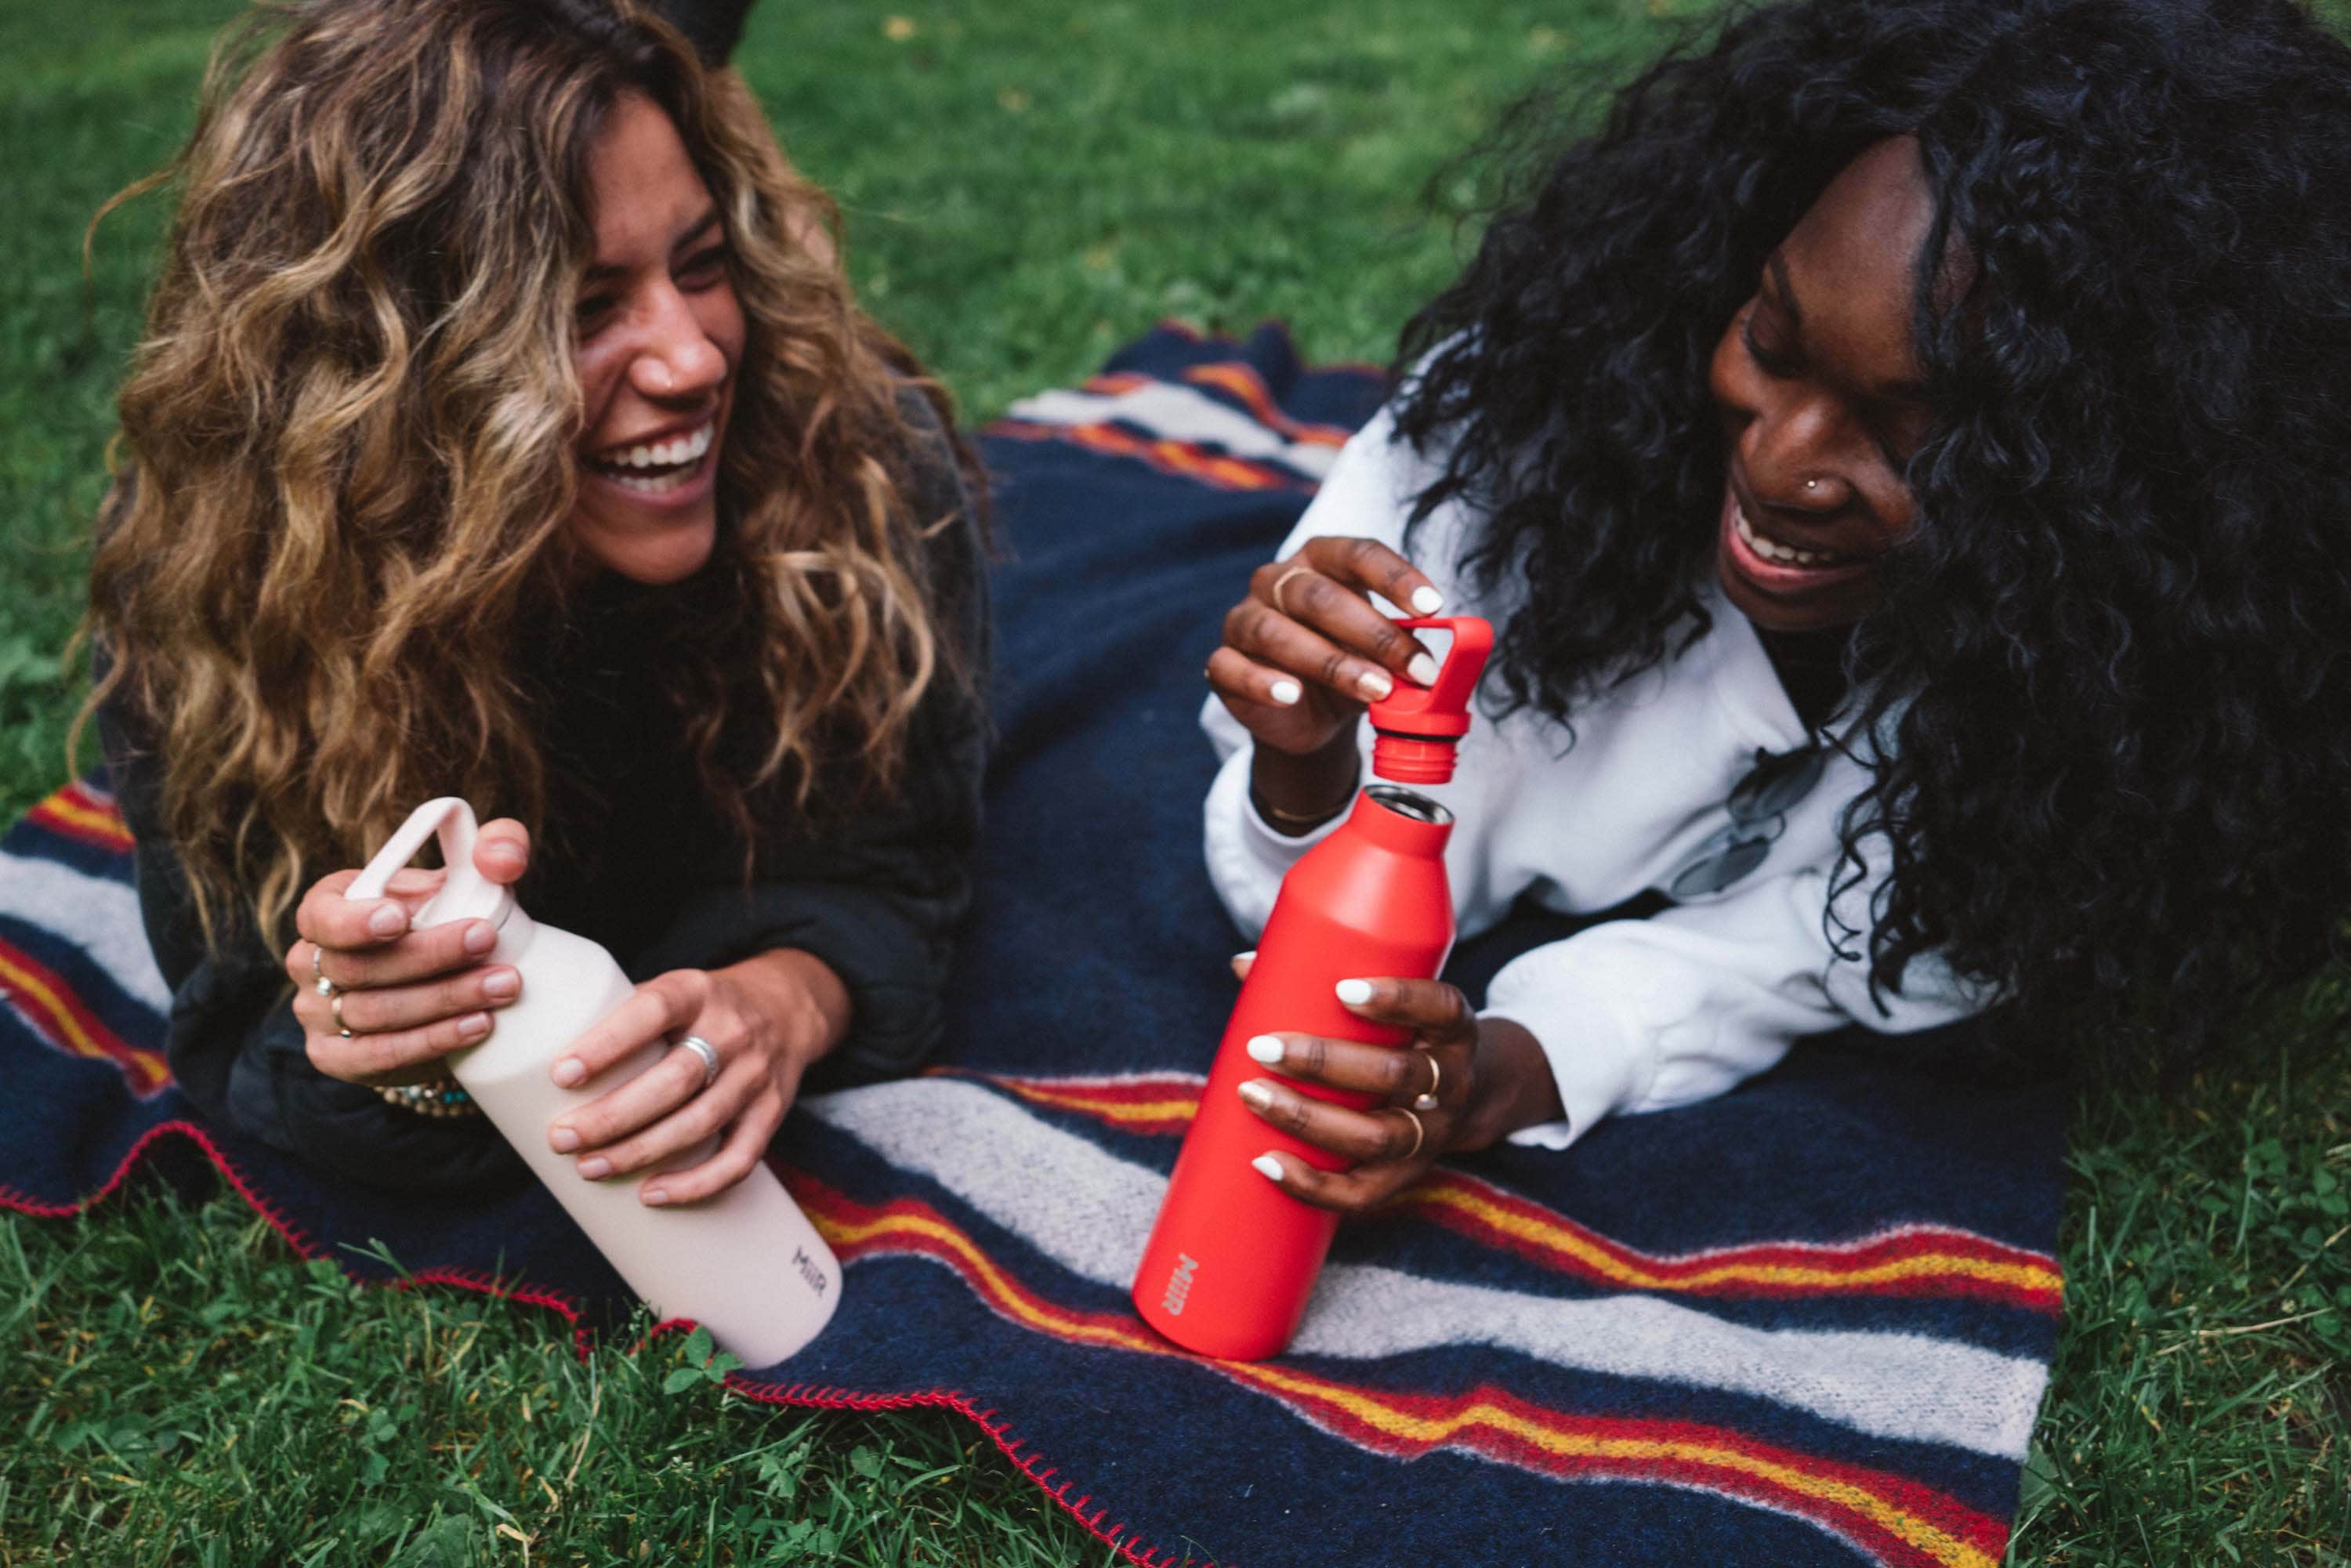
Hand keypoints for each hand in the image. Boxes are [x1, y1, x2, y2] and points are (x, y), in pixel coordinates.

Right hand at [288, 818, 531, 1086]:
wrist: (442, 985)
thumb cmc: (451, 917)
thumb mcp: (470, 876)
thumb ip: (495, 849)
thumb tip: (501, 857)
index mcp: (329, 908)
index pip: (322, 916)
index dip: (355, 920)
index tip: (400, 917)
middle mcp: (310, 962)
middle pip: (357, 967)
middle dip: (429, 955)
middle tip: (486, 941)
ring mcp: (317, 1014)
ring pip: (373, 1013)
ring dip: (443, 1000)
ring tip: (502, 986)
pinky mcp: (338, 1058)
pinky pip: (378, 1056)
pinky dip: (431, 1042)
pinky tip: (476, 1026)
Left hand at [542, 950, 848, 1206]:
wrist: (787, 1010)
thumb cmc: (702, 1008)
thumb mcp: (672, 989)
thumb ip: (624, 1018)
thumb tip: (536, 1065)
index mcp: (697, 992)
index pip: (653, 1012)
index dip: (608, 1044)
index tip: (561, 1074)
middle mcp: (732, 1032)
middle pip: (674, 1080)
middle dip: (613, 1116)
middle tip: (562, 1138)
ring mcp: (756, 1075)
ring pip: (700, 1122)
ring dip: (641, 1152)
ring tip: (590, 1167)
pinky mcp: (772, 1113)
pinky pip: (739, 1159)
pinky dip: (696, 1184)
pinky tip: (652, 1195)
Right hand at [1206, 536, 1448, 829]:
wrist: (1308, 716)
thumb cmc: (1350, 666)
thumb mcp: (1383, 656)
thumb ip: (1406, 653)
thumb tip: (1438, 667)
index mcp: (1320, 561)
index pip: (1357, 554)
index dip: (1395, 577)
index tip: (1432, 605)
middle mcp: (1277, 581)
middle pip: (1319, 596)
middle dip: (1375, 634)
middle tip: (1417, 668)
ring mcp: (1244, 619)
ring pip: (1278, 632)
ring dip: (1333, 663)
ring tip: (1375, 690)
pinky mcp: (1222, 663)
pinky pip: (1233, 667)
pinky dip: (1265, 683)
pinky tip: (1293, 696)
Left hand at [1230, 957, 1562, 1214]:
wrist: (1467, 1100)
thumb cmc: (1407, 1037)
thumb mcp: (1394, 1007)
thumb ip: (1328, 980)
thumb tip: (1245, 965)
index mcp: (1453, 1030)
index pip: (1440, 1007)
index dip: (1398, 999)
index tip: (1343, 988)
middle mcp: (1452, 1084)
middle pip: (1397, 1075)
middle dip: (1324, 1062)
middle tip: (1263, 1047)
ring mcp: (1432, 1136)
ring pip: (1378, 1137)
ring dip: (1308, 1118)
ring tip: (1252, 1094)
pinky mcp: (1406, 1178)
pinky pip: (1362, 1193)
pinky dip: (1312, 1184)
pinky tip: (1265, 1162)